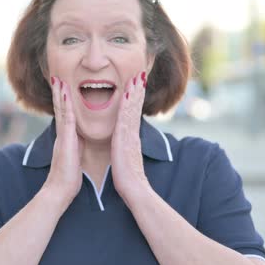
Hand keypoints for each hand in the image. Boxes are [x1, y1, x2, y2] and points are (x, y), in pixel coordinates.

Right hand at [41, 77, 82, 207]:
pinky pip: (67, 117)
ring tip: (60, 78)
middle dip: (59, 92)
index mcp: (66, 138)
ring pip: (62, 109)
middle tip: (58, 76)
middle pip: (61, 108)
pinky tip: (66, 92)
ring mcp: (63, 135)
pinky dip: (66, 104)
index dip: (65, 101)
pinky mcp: (65, 139)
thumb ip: (76, 148)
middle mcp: (62, 134)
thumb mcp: (75, 158)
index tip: (65, 88)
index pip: (66, 115)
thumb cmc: (69, 178)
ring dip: (60, 93)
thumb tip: (81, 141)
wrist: (59, 190)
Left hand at [111, 71, 150, 202]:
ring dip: (134, 92)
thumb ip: (127, 151)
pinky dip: (129, 104)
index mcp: (131, 138)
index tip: (136, 87)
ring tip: (136, 78)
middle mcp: (132, 134)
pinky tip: (128, 93)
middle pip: (135, 108)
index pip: (133, 115)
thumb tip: (127, 148)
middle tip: (139, 75)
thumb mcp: (126, 160)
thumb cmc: (128, 179)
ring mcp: (130, 135)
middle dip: (137, 91)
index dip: (135, 100)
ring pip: (132, 109)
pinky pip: (127, 117)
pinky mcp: (126, 138)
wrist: (134, 189)